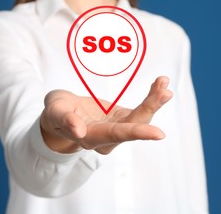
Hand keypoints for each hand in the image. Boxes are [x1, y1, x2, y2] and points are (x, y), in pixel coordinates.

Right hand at [40, 76, 172, 153]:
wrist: (63, 115)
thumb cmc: (56, 113)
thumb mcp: (55, 112)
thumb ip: (65, 119)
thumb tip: (79, 130)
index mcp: (92, 138)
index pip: (117, 135)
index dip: (138, 133)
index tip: (159, 134)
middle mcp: (110, 137)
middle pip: (135, 124)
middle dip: (151, 107)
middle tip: (165, 91)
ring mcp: (119, 128)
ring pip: (142, 116)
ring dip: (154, 100)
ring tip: (164, 82)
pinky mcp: (124, 118)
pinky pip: (141, 108)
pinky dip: (151, 96)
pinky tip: (160, 84)